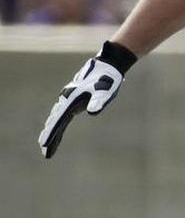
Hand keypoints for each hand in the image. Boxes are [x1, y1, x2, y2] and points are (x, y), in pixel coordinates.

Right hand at [39, 41, 136, 157]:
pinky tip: (56, 135)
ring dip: (52, 133)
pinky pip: (63, 117)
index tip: (44, 144)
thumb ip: (98, 101)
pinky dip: (59, 126)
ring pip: (58, 119)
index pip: (59, 120)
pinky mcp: (74, 101)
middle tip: (44, 151)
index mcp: (71, 99)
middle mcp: (66, 99)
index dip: (52, 132)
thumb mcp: (104, 91)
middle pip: (55, 121)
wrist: (106, 67)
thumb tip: (92, 112)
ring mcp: (69, 100)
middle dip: (49, 136)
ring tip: (46, 147)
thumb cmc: (107, 79)